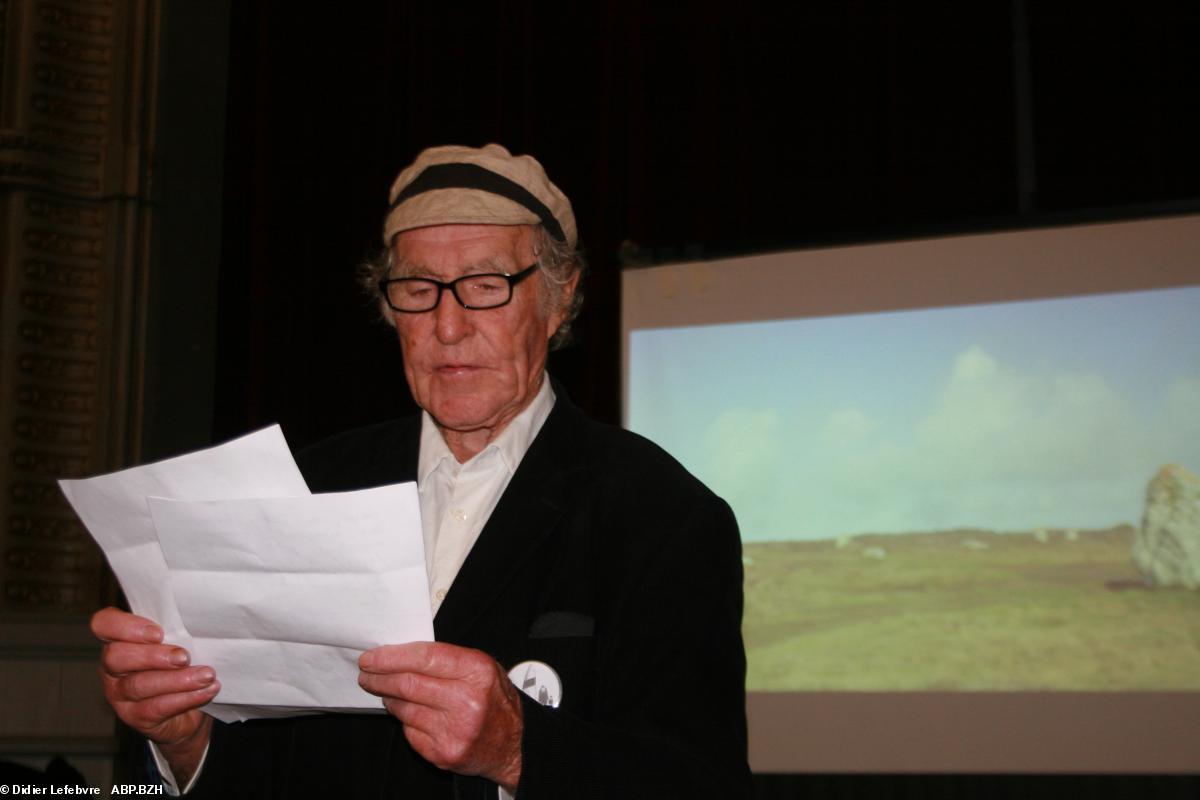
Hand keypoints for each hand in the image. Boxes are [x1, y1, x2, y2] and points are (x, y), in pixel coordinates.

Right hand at [91, 607, 217, 783]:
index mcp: (119, 639)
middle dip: (152, 656)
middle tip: (184, 657)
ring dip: (176, 679)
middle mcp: (112, 667)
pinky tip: (206, 690)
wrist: (189, 708)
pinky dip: (186, 698)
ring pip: (138, 685)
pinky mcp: (135, 717)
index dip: (125, 626)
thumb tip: (198, 617)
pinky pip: (157, 707)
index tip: (158, 632)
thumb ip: (177, 629)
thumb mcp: (179, 641)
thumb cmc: (182, 664)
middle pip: (116, 656)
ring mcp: (120, 694)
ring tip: (206, 675)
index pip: (103, 623)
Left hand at [359, 642, 522, 790]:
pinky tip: (411, 714)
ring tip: (388, 692)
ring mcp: (454, 730)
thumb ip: (448, 659)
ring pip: (404, 709)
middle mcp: (466, 701)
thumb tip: (403, 654)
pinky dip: (405, 720)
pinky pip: (409, 731)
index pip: (424, 658)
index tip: (372, 657)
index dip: (392, 657)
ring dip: (389, 698)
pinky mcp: (443, 752)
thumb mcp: (482, 668)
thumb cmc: (494, 701)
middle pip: (408, 684)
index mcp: (477, 672)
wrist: (513, 744)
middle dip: (380, 678)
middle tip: (368, 674)